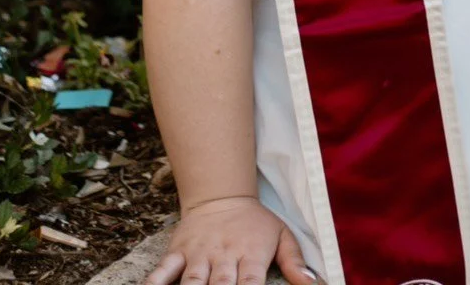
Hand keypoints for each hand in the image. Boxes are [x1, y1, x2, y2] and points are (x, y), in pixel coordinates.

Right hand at [143, 195, 324, 284]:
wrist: (221, 193)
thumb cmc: (255, 222)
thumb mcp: (282, 235)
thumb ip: (295, 262)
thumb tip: (314, 284)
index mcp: (250, 254)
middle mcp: (224, 255)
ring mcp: (199, 253)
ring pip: (193, 281)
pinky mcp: (178, 250)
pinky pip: (164, 270)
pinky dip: (155, 283)